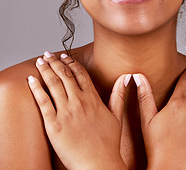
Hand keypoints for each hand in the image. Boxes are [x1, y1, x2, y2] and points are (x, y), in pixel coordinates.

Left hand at [27, 52, 128, 169]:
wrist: (98, 165)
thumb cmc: (108, 144)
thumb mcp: (117, 116)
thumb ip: (119, 95)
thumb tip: (127, 77)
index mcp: (93, 99)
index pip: (80, 73)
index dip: (71, 62)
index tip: (64, 56)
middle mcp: (79, 101)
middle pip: (65, 75)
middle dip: (55, 62)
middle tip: (48, 54)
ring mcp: (66, 112)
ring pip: (53, 84)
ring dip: (45, 69)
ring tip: (40, 61)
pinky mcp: (54, 124)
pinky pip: (43, 101)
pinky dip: (36, 88)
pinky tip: (31, 80)